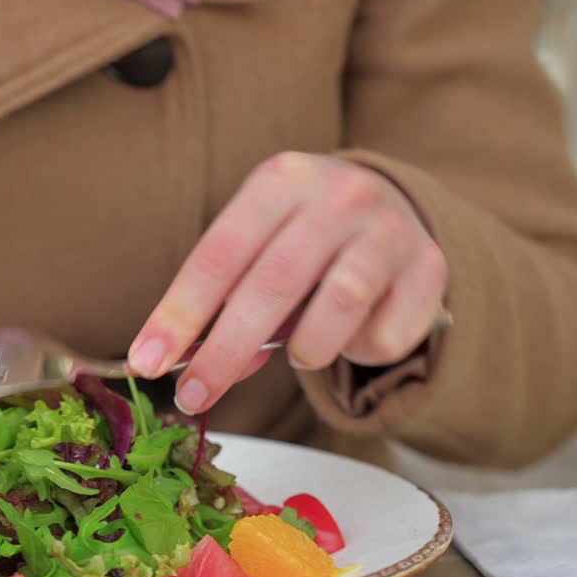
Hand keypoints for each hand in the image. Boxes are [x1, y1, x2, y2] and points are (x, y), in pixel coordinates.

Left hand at [127, 151, 447, 413]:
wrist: (394, 205)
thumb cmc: (304, 238)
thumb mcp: (260, 247)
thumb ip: (227, 301)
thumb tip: (192, 368)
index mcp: (281, 180)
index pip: (219, 254)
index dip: (179, 313)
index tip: (146, 362)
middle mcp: (339, 194)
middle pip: (272, 284)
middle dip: (224, 351)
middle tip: (192, 396)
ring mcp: (390, 229)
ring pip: (337, 307)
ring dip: (306, 349)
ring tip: (299, 353)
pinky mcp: (430, 268)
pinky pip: (387, 336)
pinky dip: (359, 352)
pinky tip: (354, 336)